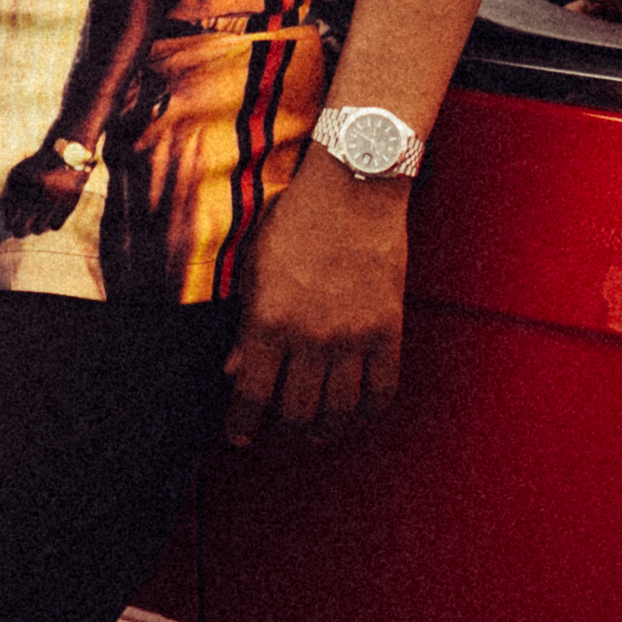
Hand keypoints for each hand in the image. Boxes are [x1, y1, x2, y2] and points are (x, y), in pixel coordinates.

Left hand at [0, 144, 90, 237]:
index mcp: (21, 188)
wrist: (66, 154)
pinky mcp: (68, 205)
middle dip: (19, 232)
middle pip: (22, 229)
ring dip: (36, 228)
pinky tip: (50, 217)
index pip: (10, 218)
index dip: (9, 224)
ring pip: (39, 230)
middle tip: (19, 232)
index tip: (10, 226)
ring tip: (36, 224)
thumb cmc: (37, 166)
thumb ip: (9, 193)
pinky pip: (55, 226)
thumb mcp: (18, 173)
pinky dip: (52, 224)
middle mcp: (37, 197)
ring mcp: (53, 202)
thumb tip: (7, 217)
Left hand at [224, 149, 406, 445]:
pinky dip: (368, 408)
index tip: (239, 435)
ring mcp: (353, 335)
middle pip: (296, 412)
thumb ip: (246, 324)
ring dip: (325, 426)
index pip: (251, 395)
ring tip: (317, 427)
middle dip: (284, 427)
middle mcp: (310, 336)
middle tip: (281, 425)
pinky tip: (356, 408)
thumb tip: (234, 371)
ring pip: (339, 410)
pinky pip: (381, 389)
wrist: (354, 186)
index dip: (241, 424)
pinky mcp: (388, 329)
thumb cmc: (296, 220)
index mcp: (269, 320)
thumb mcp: (255, 267)